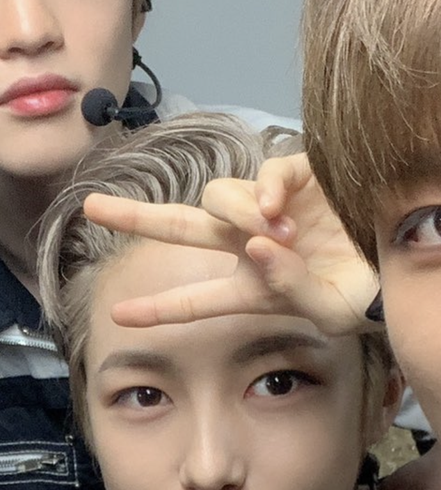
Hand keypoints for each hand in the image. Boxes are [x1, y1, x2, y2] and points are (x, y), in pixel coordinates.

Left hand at [83, 154, 380, 334]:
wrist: (398, 268)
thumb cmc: (362, 296)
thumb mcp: (325, 311)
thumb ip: (288, 287)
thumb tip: (255, 247)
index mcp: (251, 287)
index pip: (196, 299)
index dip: (160, 308)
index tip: (121, 316)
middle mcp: (250, 247)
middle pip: (183, 228)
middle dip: (138, 219)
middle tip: (92, 208)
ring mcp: (270, 211)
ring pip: (219, 199)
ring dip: (237, 216)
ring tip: (278, 234)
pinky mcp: (299, 177)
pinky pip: (265, 173)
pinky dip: (264, 189)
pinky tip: (275, 209)